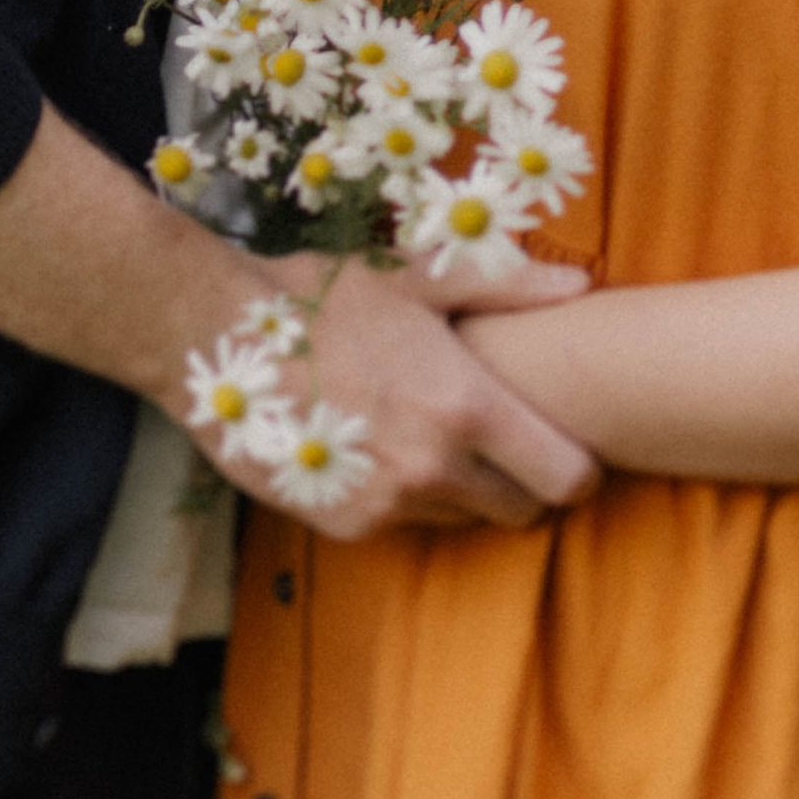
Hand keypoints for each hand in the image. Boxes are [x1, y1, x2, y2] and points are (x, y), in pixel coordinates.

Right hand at [199, 249, 600, 540]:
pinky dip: (409, 496)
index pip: (565, 477)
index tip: (570, 448)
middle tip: (504, 441)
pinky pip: (406, 523)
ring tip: (435, 435)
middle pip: (522, 510)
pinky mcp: (346, 524)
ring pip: (463, 519)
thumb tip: (580, 286)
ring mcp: (387, 504)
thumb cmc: (324, 296)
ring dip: (464, 489)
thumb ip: (505, 285)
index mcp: (466, 407)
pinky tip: (384, 447)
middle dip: (525, 482)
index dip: (580, 468)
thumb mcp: (417, 275)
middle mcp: (433, 468)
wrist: (218, 337)